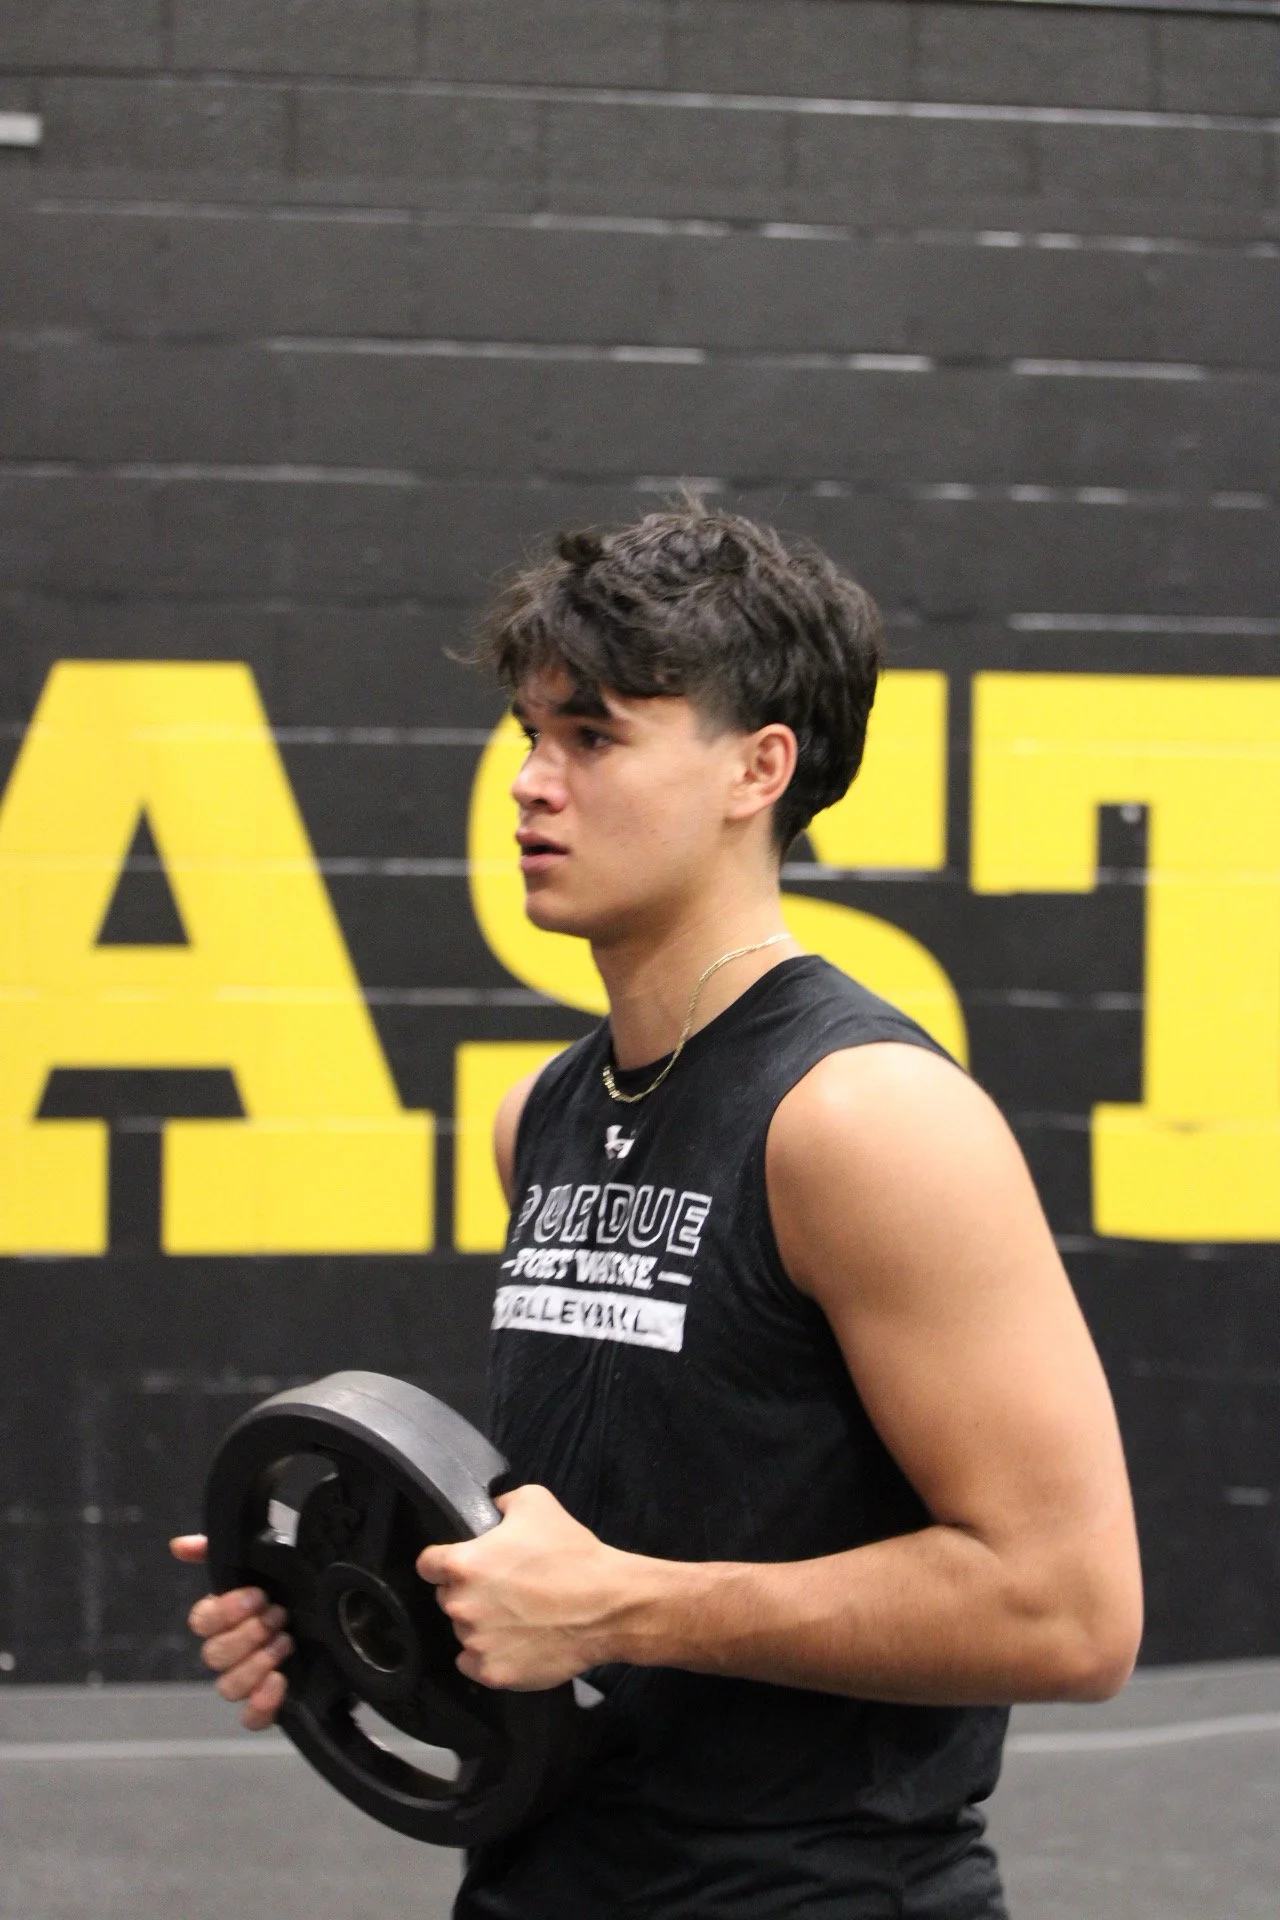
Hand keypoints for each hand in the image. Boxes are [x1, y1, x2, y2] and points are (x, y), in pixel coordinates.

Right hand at [170, 1534, 291, 1730]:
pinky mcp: (269, 1702)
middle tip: (279, 1616)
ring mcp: (248, 1679)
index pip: (201, 1622)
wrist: (335, 1611)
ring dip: (255, 1665)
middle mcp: (231, 1651)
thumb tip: (179, 1545)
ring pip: (228, 1687)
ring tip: (286, 1643)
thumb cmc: (292, 1583)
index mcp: (223, 1618)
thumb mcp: (263, 1557)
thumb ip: (219, 1549)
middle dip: (248, 1635)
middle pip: (214, 1656)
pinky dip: (261, 1705)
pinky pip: (251, 1719)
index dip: (226, 1611)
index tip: (258, 1596)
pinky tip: (280, 1682)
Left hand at [416, 1486, 631, 1690]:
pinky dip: (488, 1655)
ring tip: (517, 1616)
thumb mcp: (535, 1502)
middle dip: (469, 1592)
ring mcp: (475, 1643)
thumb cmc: (570, 1553)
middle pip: (447, 1598)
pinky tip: (514, 1642)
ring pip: (463, 1631)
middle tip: (504, 1588)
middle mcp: (460, 1606)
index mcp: (463, 1564)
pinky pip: (474, 1663)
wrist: (607, 1605)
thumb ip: (501, 1503)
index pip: (427, 1564)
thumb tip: (490, 1510)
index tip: (461, 1564)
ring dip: (481, 1624)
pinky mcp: (492, 1673)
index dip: (443, 1561)